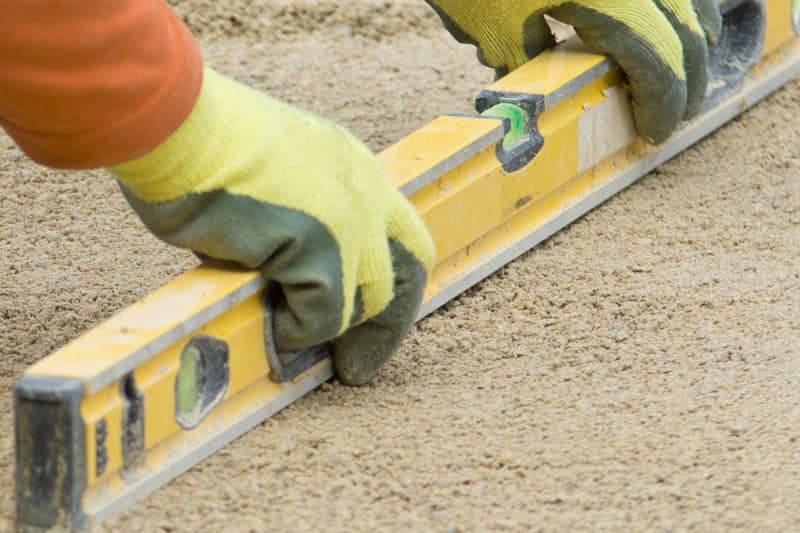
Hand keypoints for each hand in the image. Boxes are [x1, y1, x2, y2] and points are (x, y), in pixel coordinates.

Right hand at [109, 68, 434, 384]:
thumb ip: (295, 229)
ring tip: (286, 340)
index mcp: (352, 168)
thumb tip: (285, 289)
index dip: (391, 281)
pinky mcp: (320, 247)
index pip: (399, 233)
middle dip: (387, 326)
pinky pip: (322, 315)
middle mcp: (364, 190)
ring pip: (366, 300)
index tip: (367, 319)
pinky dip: (294, 331)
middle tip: (357, 368)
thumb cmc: (197, 149)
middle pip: (408, 269)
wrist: (173, 125)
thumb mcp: (269, 183)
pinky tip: (262, 321)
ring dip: (327, 329)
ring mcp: (350, 218)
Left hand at [426, 0, 721, 142]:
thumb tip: (542, 108)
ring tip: (679, 74)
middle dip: (686, 79)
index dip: (663, 103)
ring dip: (690, 38)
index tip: (654, 134)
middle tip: (673, 115)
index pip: (659, 61)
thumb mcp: (495, 30)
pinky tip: (668, 21)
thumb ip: (530, 72)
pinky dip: (677, 4)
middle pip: (685, 30)